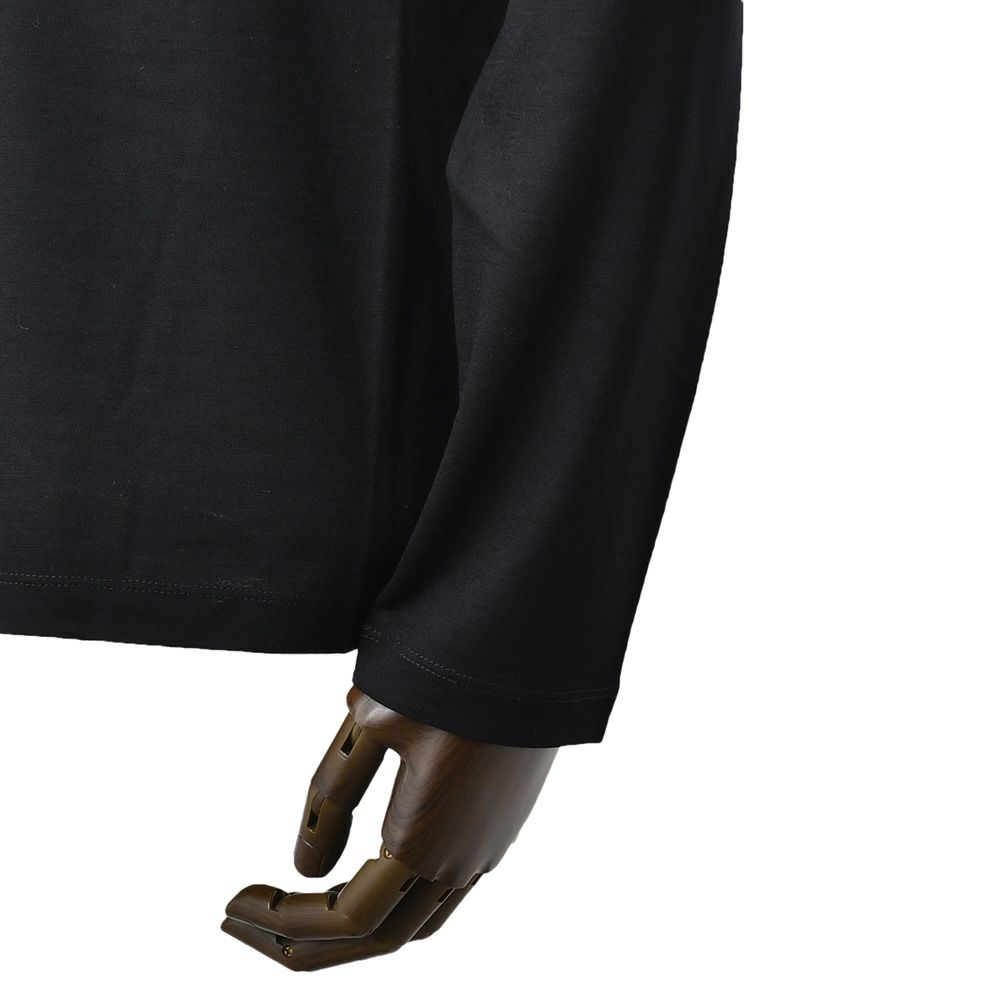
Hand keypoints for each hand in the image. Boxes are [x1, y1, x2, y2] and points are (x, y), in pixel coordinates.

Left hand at [221, 684, 557, 969]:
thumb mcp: (372, 721)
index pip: (342, 918)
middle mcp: (460, 862)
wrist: (530, 645)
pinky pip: (444, 895)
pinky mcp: (501, 828)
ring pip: (416, 923)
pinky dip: (395, 904)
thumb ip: (334, 797)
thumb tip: (306, 866)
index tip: (232, 904)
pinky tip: (370, 873)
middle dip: (307, 942)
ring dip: (355, 930)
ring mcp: (488, 849)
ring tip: (303, 913)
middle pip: (377, 939)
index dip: (282, 922)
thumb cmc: (448, 672)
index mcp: (423, 841)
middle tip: (250, 927)